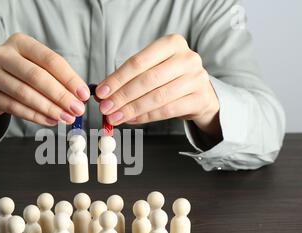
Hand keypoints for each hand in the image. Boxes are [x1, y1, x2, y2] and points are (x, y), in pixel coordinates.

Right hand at [0, 33, 89, 126]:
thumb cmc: (18, 75)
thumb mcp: (35, 67)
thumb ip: (56, 78)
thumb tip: (81, 96)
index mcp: (19, 42)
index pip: (49, 59)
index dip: (69, 78)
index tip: (83, 94)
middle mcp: (2, 53)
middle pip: (36, 76)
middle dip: (60, 95)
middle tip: (77, 110)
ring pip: (24, 93)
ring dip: (49, 108)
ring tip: (65, 118)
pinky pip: (13, 107)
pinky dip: (34, 116)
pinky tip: (49, 121)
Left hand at [96, 34, 220, 137]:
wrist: (200, 94)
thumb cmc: (170, 79)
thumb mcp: (152, 70)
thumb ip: (129, 79)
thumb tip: (101, 93)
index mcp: (172, 44)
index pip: (138, 61)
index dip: (117, 78)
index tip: (101, 92)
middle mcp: (187, 58)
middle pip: (147, 80)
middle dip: (122, 96)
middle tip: (105, 108)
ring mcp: (196, 79)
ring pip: (157, 97)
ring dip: (132, 109)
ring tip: (115, 117)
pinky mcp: (200, 99)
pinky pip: (167, 110)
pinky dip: (146, 117)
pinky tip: (131, 120)